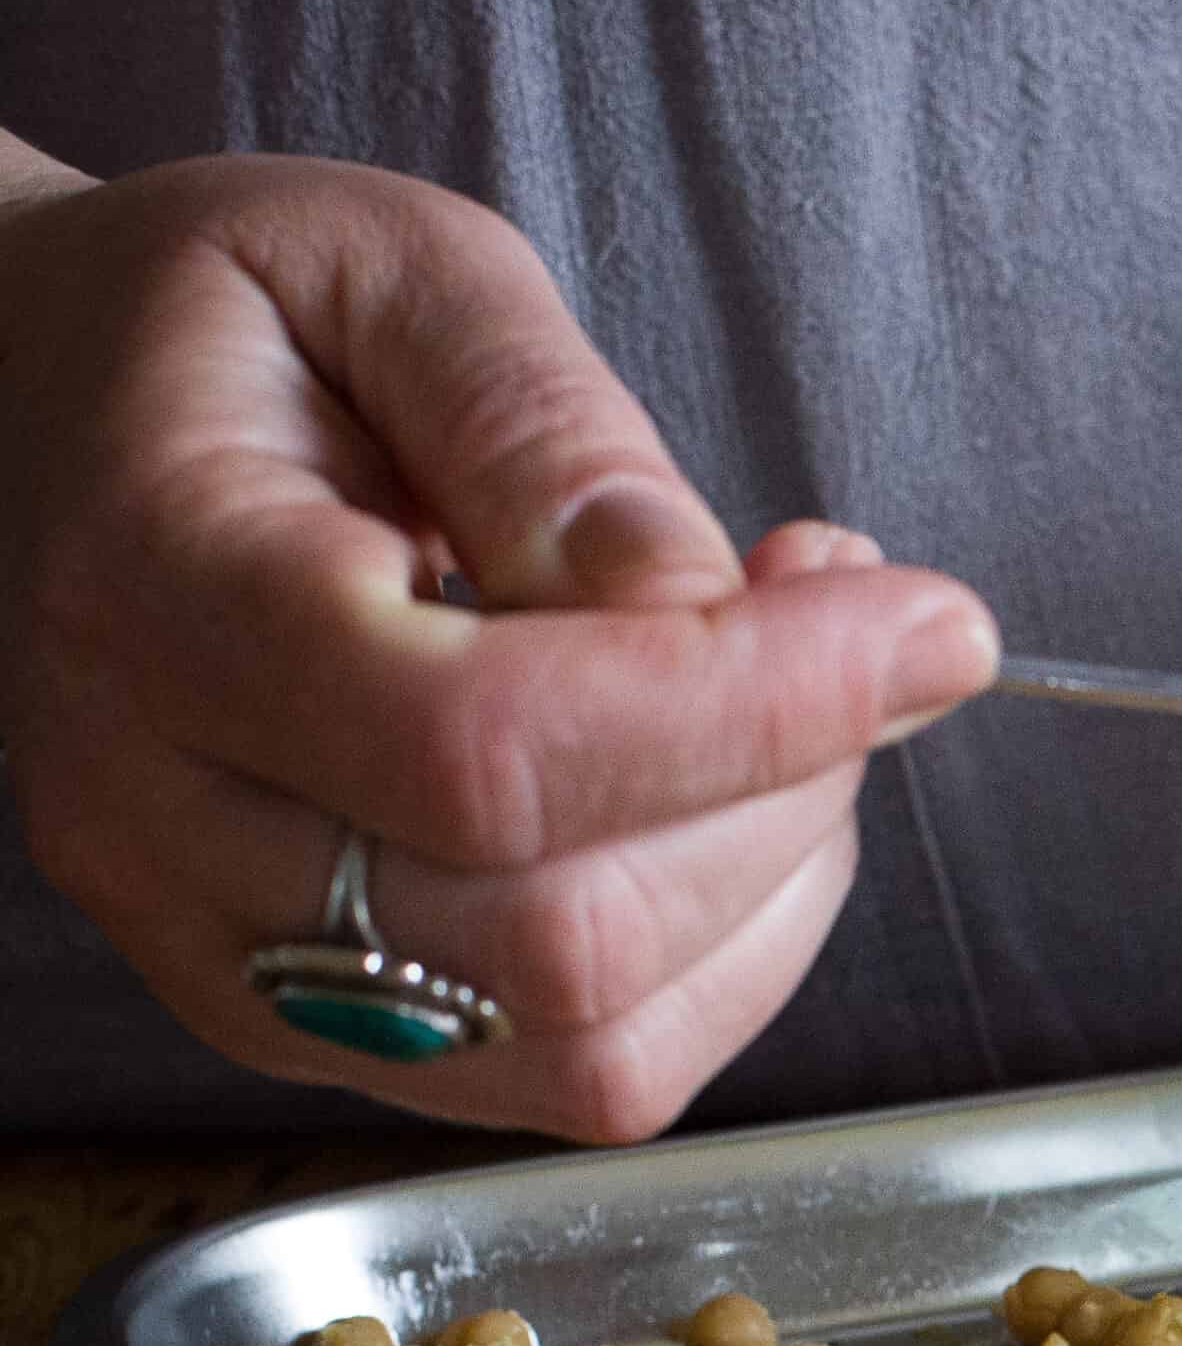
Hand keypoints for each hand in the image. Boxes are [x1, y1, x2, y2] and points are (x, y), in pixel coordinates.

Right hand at [0, 148, 997, 1140]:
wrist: (57, 436)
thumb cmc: (226, 340)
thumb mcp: (388, 273)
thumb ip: (548, 429)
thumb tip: (712, 604)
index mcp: (164, 607)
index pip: (491, 749)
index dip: (754, 708)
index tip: (930, 624)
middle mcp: (172, 833)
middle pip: (560, 935)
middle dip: (787, 796)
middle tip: (858, 637)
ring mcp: (244, 967)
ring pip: (596, 1042)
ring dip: (776, 885)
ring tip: (795, 707)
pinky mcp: (332, 1034)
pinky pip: (592, 1072)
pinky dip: (730, 955)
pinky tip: (734, 806)